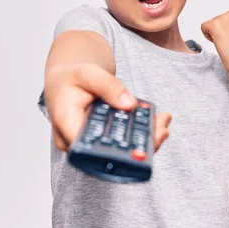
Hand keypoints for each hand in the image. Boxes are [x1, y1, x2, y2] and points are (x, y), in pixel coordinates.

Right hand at [43, 63, 171, 151]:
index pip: (88, 148)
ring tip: (163, 123)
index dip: (114, 153)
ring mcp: (89, 144)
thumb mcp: (88, 73)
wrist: (65, 82)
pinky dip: (141, 133)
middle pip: (109, 154)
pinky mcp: (102, 142)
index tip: (137, 148)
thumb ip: (108, 86)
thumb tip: (130, 104)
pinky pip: (122, 143)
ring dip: (145, 140)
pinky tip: (157, 121)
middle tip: (161, 131)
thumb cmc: (71, 78)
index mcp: (65, 124)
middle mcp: (75, 141)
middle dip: (139, 146)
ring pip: (119, 151)